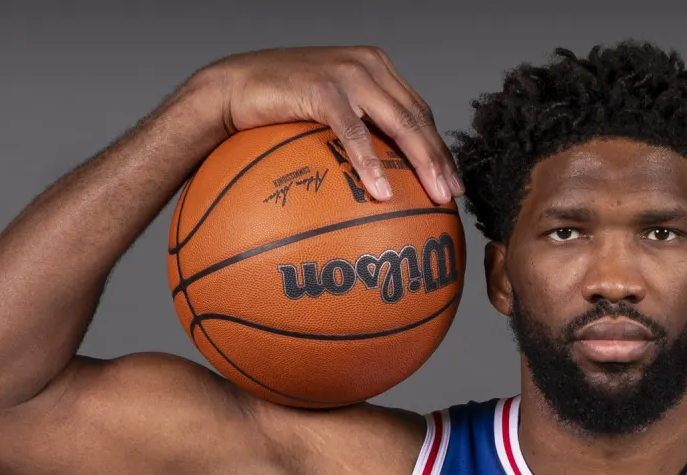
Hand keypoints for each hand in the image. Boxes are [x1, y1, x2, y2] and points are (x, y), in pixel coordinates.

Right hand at [195, 46, 461, 204]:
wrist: (234, 86)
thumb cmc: (279, 107)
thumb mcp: (329, 111)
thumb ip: (359, 127)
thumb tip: (385, 176)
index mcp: (377, 68)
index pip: (420, 112)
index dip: (440, 148)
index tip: (452, 183)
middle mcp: (369, 65)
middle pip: (418, 118)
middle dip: (440, 160)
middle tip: (453, 197)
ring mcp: (348, 73)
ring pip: (399, 122)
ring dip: (421, 163)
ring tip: (435, 196)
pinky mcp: (323, 89)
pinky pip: (354, 133)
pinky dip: (370, 163)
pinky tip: (382, 192)